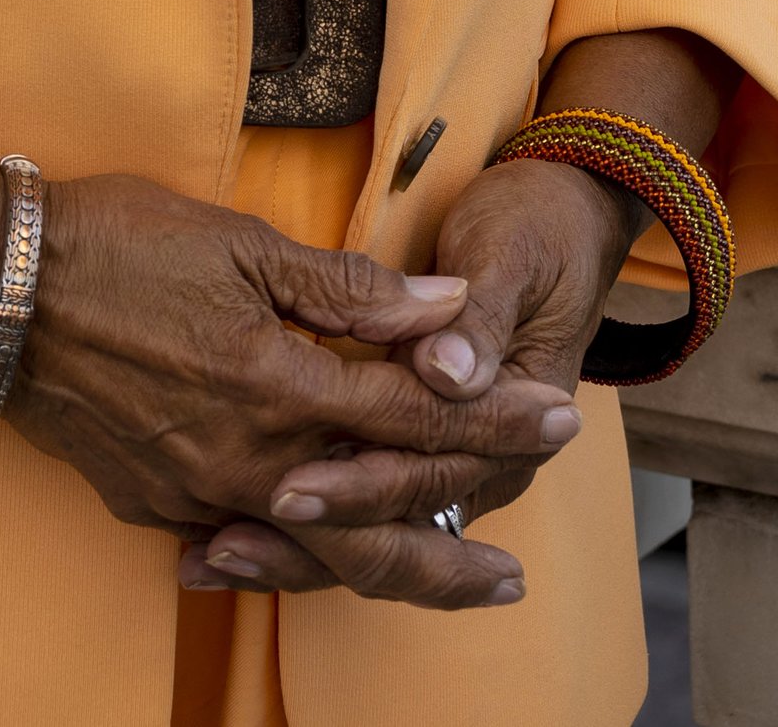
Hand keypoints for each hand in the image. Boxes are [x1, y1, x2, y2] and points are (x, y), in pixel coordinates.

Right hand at [10, 170, 582, 612]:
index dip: (490, 414)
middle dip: (457, 545)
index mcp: (279, 382)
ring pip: (315, 552)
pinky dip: (292, 562)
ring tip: (452, 587)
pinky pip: (240, 544)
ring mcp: (199, 491)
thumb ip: (346, 289)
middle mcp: (249, 456)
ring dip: (392, 571)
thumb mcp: (240, 242)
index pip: (412, 409)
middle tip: (517, 575)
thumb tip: (444, 305)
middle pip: (377, 521)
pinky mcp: (154, 505)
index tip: (557, 420)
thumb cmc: (119, 242)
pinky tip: (322, 567)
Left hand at [186, 26, 737, 599]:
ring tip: (209, 553)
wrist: (568, 223)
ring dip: (288, 549)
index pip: (421, 468)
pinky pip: (354, 517)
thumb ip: (476, 315)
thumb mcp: (511, 257)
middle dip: (305, 536)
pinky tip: (219, 541)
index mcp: (506, 413)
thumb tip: (445, 359)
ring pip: (363, 536)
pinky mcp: (422, 455)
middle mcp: (478, 460)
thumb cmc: (539, 230)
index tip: (281, 486)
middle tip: (223, 541)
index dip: (354, 483)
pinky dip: (291, 535)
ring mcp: (450, 466)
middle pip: (385, 523)